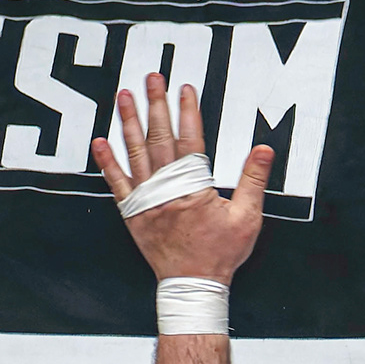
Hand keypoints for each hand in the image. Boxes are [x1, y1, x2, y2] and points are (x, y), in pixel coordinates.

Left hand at [95, 74, 272, 283]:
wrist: (191, 285)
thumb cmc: (219, 254)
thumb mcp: (247, 217)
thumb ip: (254, 180)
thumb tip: (264, 149)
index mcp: (193, 187)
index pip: (190, 139)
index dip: (187, 112)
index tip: (184, 89)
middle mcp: (166, 189)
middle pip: (159, 137)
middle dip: (155, 104)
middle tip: (151, 78)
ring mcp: (146, 200)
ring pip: (135, 152)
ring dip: (129, 122)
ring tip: (124, 96)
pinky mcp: (133, 213)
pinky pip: (115, 183)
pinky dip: (107, 162)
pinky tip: (100, 142)